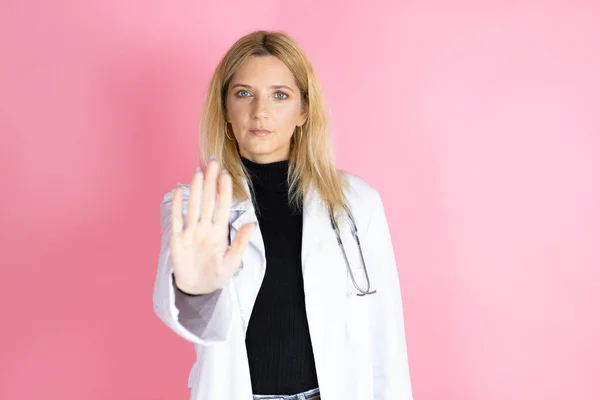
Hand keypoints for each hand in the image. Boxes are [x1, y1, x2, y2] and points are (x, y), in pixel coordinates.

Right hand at [169, 159, 255, 294]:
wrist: (198, 289)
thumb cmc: (217, 275)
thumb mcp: (232, 262)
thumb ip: (240, 242)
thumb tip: (253, 224)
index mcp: (219, 232)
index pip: (222, 207)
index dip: (224, 191)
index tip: (227, 175)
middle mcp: (205, 228)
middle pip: (208, 201)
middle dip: (210, 182)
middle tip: (213, 162)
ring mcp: (190, 232)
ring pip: (193, 206)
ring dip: (195, 189)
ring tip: (198, 172)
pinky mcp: (177, 239)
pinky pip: (177, 219)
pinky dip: (177, 205)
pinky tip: (179, 189)